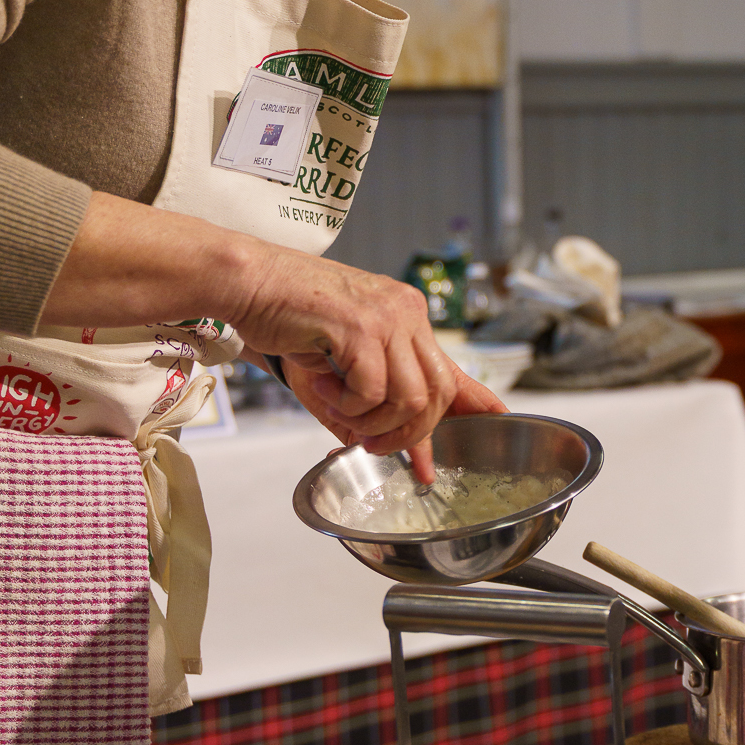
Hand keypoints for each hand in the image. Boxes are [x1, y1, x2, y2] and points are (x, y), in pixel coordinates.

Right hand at [35, 193, 504, 472]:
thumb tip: (415, 460)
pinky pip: (373, 391)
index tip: (498, 420)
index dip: (474, 403)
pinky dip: (346, 405)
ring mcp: (387, 317)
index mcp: (407, 316)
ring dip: (373, 422)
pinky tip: (321, 384)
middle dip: (409, 434)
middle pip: (438, 393)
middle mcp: (407, 312)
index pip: (452, 368)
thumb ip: (380, 407)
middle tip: (372, 446)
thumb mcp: (343, 368)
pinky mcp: (360, 327)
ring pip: (411, 398)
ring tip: (338, 412)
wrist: (246, 284)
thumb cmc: (287, 322)